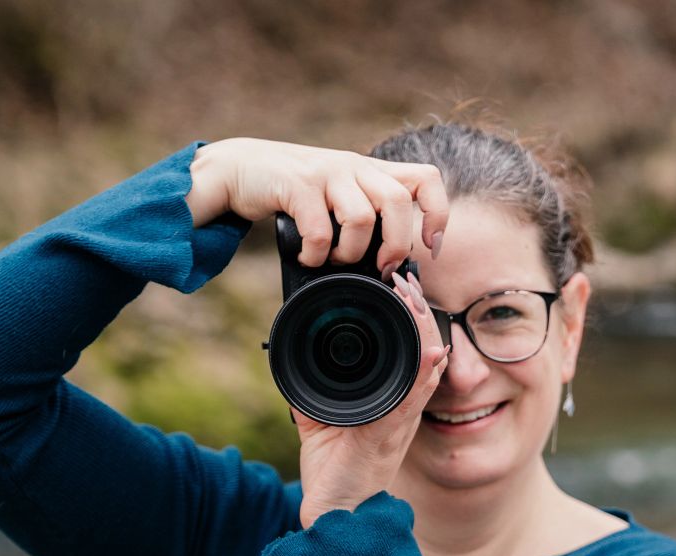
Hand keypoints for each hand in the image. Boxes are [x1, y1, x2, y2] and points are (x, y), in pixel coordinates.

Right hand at [185, 137, 448, 273]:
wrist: (239, 168)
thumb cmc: (293, 193)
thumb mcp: (336, 198)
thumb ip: (363, 219)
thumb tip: (387, 268)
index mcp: (370, 171)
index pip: (425, 179)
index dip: (437, 213)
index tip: (431, 246)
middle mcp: (354, 167)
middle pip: (398, 201)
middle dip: (394, 245)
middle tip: (378, 267)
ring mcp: (326, 173)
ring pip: (361, 218)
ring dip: (349, 253)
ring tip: (332, 260)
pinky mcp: (297, 185)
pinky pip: (320, 231)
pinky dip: (316, 255)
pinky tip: (306, 257)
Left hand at [294, 272, 449, 529]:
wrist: (333, 513)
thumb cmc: (335, 471)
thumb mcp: (322, 421)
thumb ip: (315, 392)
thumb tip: (294, 360)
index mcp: (392, 404)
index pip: (412, 353)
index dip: (413, 320)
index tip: (401, 289)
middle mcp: (401, 411)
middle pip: (426, 353)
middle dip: (420, 314)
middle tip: (407, 282)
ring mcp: (397, 423)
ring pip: (424, 370)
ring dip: (423, 333)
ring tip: (415, 300)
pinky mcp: (384, 437)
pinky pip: (408, 403)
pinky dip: (420, 377)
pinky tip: (428, 354)